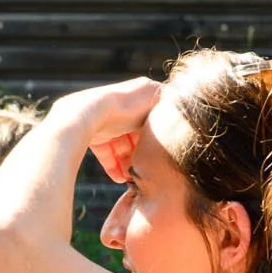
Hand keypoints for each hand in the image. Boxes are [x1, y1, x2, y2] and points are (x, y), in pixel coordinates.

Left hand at [47, 77, 162, 183]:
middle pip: (137, 134)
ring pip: (122, 146)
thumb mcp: (156, 101)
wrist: (91, 113)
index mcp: (139, 93)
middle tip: (147, 167)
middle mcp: (123, 105)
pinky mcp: (93, 133)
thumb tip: (180, 112)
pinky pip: (106, 152)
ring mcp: (107, 119)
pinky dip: (113, 165)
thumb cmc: (127, 107)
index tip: (162, 151)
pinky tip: (119, 178)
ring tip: (132, 177)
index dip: (158, 135)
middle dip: (142, 152)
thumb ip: (170, 105)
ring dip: (128, 163)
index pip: (154, 117)